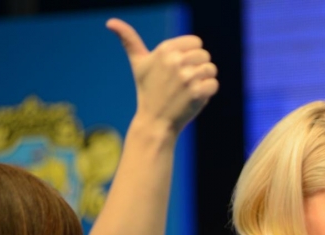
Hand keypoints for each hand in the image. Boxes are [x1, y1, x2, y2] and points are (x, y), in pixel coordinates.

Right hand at [107, 18, 218, 133]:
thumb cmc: (148, 90)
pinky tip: (194, 98)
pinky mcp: (197, 92)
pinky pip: (214, 84)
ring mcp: (187, 77)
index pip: (196, 42)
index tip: (180, 67)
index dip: (192, 55)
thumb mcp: (138, 63)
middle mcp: (176, 60)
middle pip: (205, 55)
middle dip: (199, 68)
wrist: (154, 121)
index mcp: (165, 49)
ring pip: (211, 69)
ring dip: (204, 81)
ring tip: (188, 89)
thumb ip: (129, 41)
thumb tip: (111, 22)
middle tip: (183, 82)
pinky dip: (208, 93)